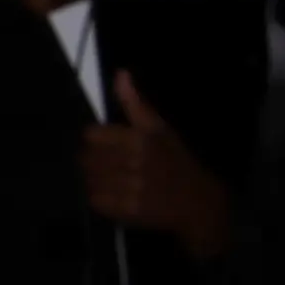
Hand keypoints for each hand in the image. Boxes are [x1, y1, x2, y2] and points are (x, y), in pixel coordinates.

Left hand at [80, 69, 235, 259]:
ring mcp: (129, 188)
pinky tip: (116, 194)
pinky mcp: (127, 210)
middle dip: (95, 160)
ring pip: (90, 179)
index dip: (98, 139)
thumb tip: (121, 73)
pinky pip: (96, 201)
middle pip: (88, 158)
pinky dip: (101, 198)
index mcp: (139, 138)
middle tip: (111, 164)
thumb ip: (135, 102)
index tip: (108, 144)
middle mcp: (133, 162)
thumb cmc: (177, 161)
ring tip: (113, 179)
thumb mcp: (160, 128)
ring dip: (97, 179)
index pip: (92, 135)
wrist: (197, 201)